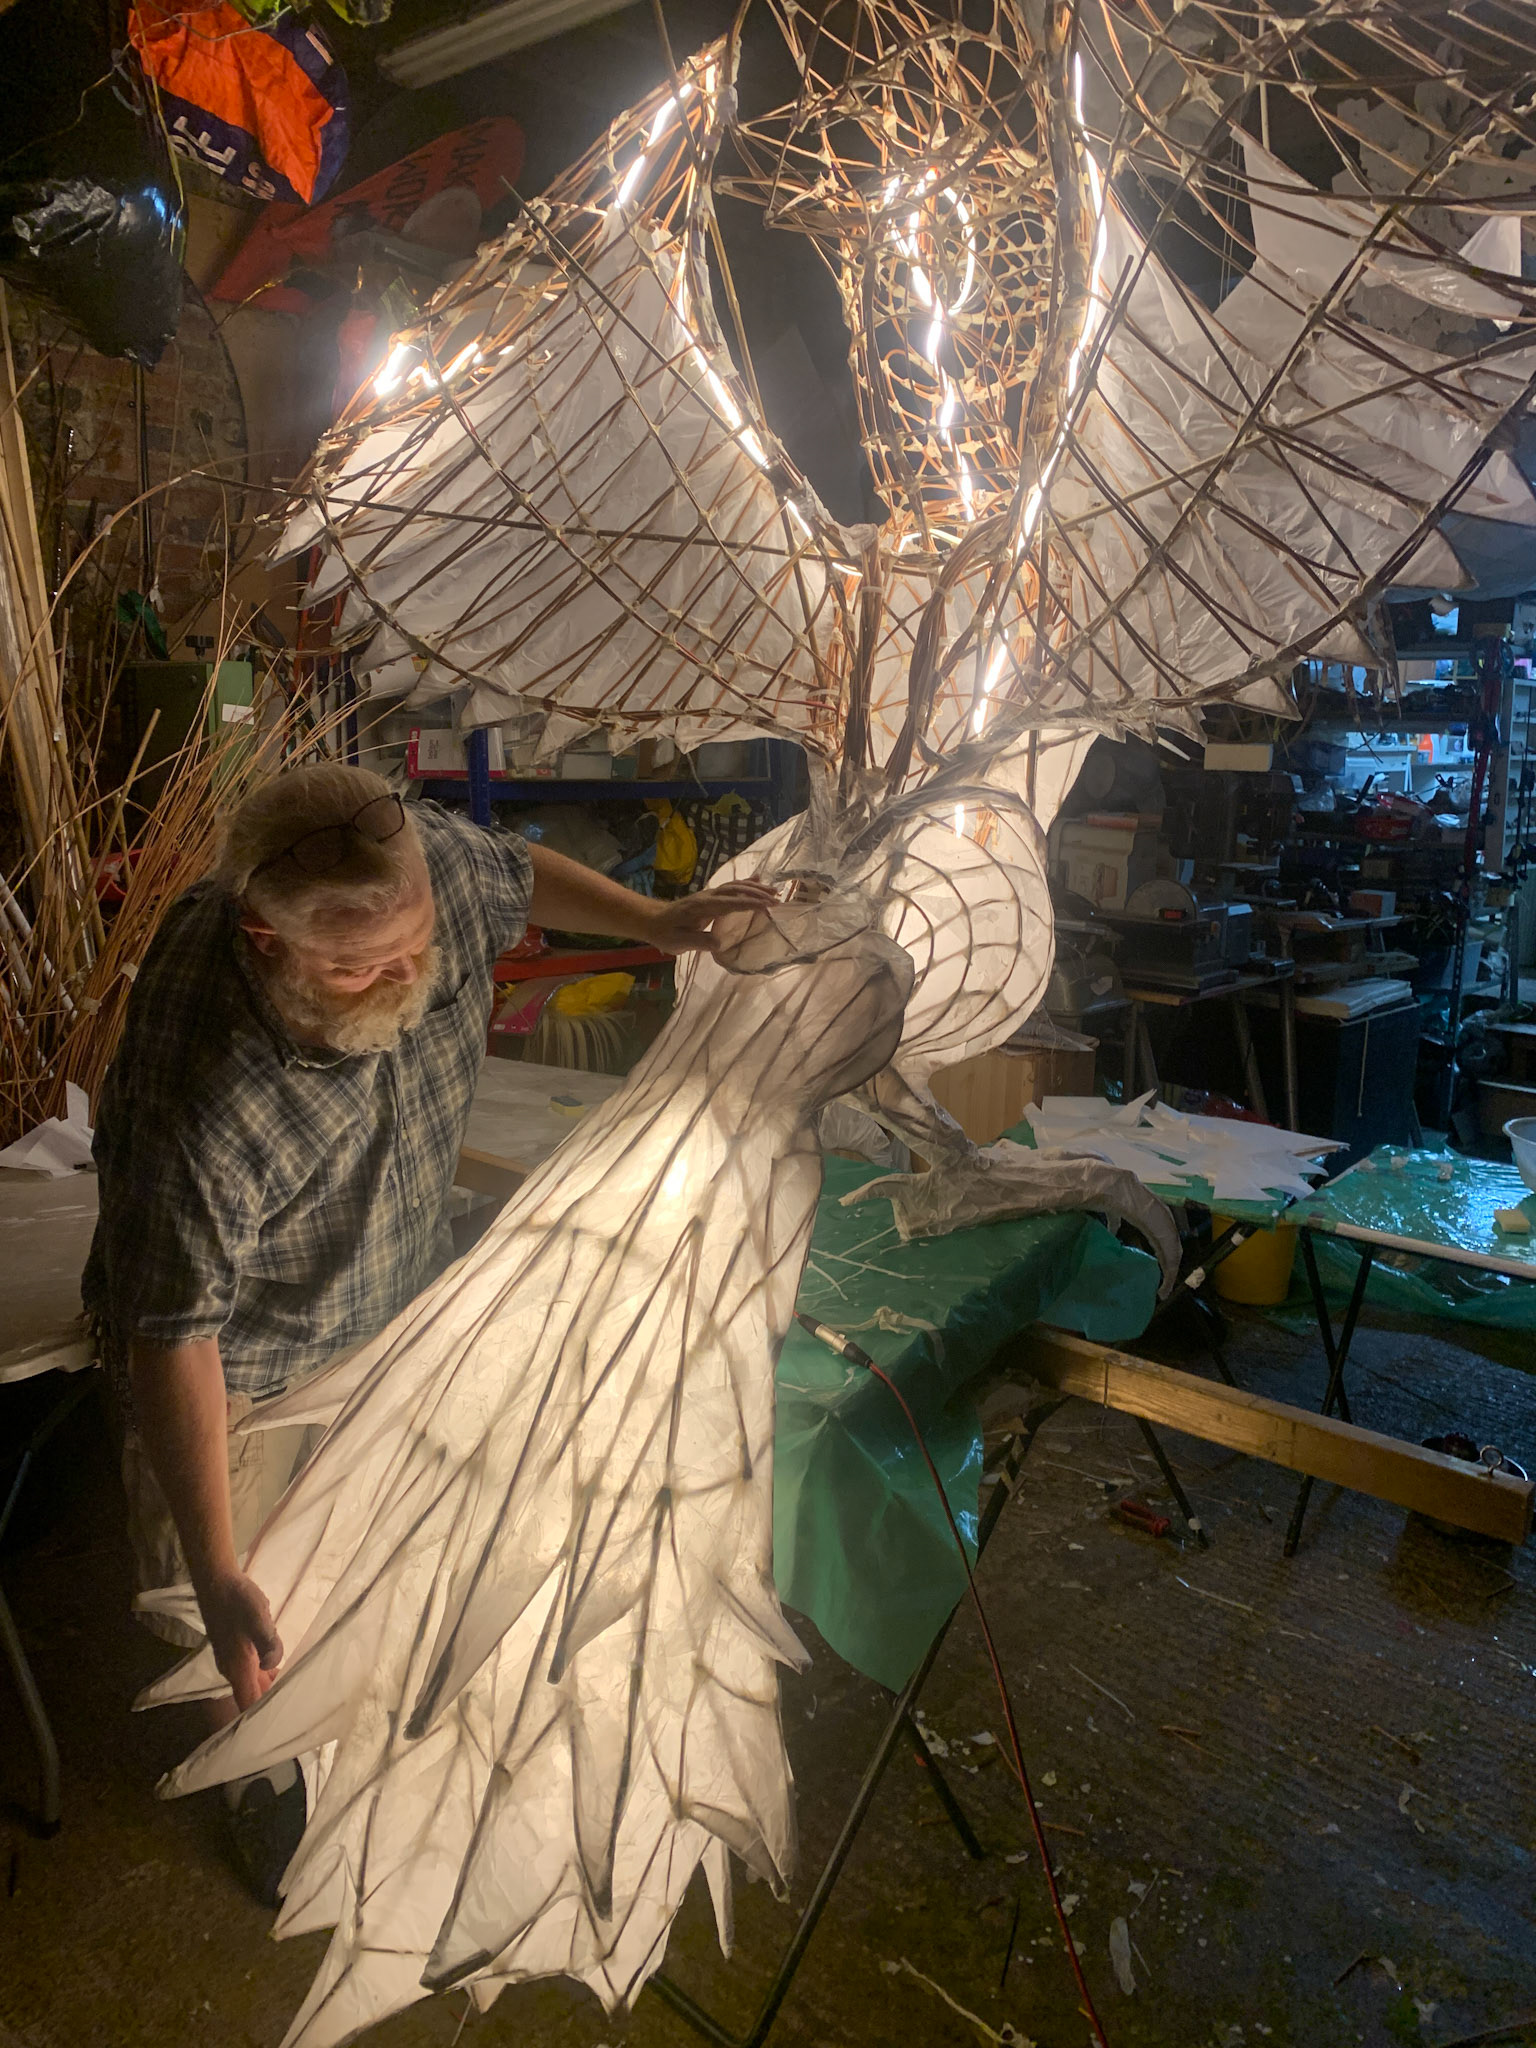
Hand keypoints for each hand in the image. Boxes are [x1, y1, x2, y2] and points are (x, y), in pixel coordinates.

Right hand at [198, 1569, 283, 1711]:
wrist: (217, 1581)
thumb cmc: (238, 1600)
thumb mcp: (258, 1617)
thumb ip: (268, 1642)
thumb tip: (272, 1666)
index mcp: (238, 1667)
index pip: (248, 1703)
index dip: (263, 1716)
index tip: (285, 1720)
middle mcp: (233, 1669)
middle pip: (252, 1696)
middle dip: (271, 1703)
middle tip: (298, 1706)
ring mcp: (233, 1659)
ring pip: (253, 1683)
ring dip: (269, 1688)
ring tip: (295, 1689)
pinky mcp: (236, 1649)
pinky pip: (252, 1670)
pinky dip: (266, 1674)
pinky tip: (281, 1667)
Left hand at [646, 879, 779, 954]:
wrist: (653, 920)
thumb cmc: (666, 934)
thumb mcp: (680, 943)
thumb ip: (699, 942)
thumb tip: (721, 942)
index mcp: (702, 907)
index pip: (730, 903)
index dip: (750, 903)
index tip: (768, 906)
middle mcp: (708, 896)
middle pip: (736, 891)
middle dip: (758, 894)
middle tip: (777, 899)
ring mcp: (709, 894)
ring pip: (735, 886)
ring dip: (755, 888)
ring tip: (774, 891)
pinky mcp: (710, 896)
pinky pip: (730, 887)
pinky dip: (745, 883)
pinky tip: (757, 879)